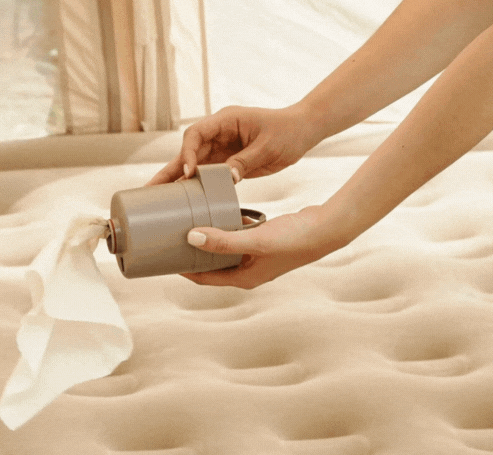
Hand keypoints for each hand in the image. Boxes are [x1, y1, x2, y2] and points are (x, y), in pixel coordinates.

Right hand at [146, 104, 322, 185]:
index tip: (189, 173)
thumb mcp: (267, 148)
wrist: (302, 131)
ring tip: (156, 200)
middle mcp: (218, 133)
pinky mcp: (226, 161)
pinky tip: (183, 202)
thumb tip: (226, 179)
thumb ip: (245, 161)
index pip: (195, 135)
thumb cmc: (287, 131)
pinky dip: (194, 187)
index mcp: (225, 121)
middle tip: (149, 190)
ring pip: (192, 165)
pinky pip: (206, 175)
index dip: (188, 154)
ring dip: (176, 181)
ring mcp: (220, 148)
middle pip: (186, 152)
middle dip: (169, 171)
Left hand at [181, 206, 344, 288]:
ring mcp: (256, 258)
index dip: (183, 269)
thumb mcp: (255, 240)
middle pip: (211, 265)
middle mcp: (248, 271)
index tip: (164, 257)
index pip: (204, 279)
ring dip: (208, 240)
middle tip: (172, 238)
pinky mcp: (263, 243)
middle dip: (192, 253)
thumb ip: (223, 240)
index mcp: (243, 279)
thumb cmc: (295, 239)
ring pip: (224, 250)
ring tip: (188, 224)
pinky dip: (225, 228)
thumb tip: (191, 238)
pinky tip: (218, 213)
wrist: (328, 229)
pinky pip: (236, 238)